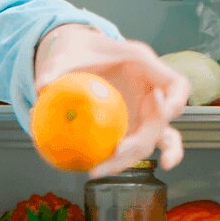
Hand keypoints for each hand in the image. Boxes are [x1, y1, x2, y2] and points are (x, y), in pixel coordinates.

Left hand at [34, 25, 189, 177]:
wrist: (73, 57)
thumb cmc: (77, 50)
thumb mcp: (67, 52)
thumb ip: (57, 67)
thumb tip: (42, 85)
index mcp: (145, 68)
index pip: (177, 84)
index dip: (176, 100)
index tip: (162, 110)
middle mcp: (151, 93)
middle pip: (162, 122)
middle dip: (144, 139)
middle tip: (118, 150)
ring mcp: (143, 113)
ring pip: (154, 141)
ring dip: (134, 157)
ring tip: (105, 169)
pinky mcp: (131, 127)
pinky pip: (136, 147)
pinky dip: (125, 160)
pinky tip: (102, 170)